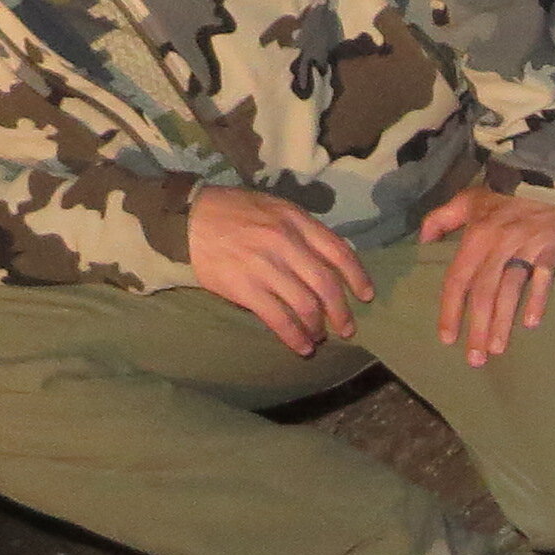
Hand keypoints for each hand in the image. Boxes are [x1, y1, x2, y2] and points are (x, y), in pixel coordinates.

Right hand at [189, 185, 375, 356]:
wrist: (188, 219)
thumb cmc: (234, 211)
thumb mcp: (274, 208)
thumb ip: (303, 230)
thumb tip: (330, 262)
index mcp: (296, 221)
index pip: (339, 251)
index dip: (357, 277)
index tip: (366, 296)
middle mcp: (285, 243)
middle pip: (326, 285)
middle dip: (341, 312)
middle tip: (346, 328)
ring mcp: (265, 266)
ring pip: (306, 306)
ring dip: (318, 327)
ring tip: (319, 337)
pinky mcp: (245, 288)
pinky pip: (279, 319)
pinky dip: (295, 337)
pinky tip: (302, 347)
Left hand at [417, 185, 554, 366]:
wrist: (549, 174)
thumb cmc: (506, 193)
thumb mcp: (468, 199)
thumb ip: (441, 219)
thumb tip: (421, 241)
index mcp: (475, 237)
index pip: (457, 279)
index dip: (450, 310)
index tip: (447, 338)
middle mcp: (497, 245)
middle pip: (483, 293)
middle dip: (476, 328)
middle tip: (473, 360)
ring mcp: (526, 248)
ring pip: (510, 290)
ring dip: (502, 322)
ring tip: (496, 349)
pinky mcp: (552, 249)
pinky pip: (544, 278)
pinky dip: (538, 299)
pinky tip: (532, 323)